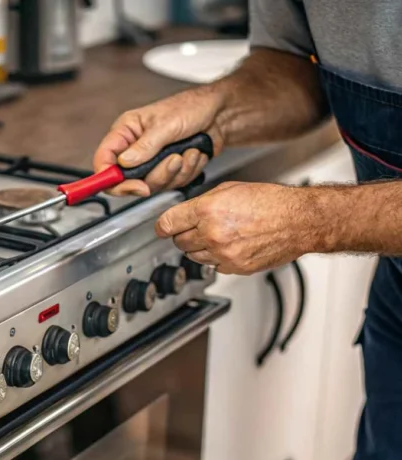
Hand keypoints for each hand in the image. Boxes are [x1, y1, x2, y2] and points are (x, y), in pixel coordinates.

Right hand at [93, 87, 225, 196]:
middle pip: (127, 181)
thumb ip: (144, 146)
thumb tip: (124, 163)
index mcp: (126, 131)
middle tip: (173, 162)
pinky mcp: (167, 170)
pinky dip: (186, 173)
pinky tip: (193, 155)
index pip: (104, 160)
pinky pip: (170, 185)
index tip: (134, 185)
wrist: (221, 114)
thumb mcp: (167, 124)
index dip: (112, 178)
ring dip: (174, 172)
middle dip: (154, 176)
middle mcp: (134, 149)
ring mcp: (150, 162)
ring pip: (151, 185)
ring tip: (186, 152)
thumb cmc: (193, 107)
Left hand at [155, 182, 311, 274]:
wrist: (299, 221)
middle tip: (195, 228)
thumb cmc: (271, 202)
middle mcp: (212, 234)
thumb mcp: (230, 190)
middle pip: (178, 242)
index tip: (162, 228)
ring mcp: (223, 254)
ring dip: (198, 247)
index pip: (167, 224)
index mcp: (208, 211)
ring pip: (193, 256)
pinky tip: (229, 245)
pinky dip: (216, 258)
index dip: (162, 226)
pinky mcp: (235, 267)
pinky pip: (213, 266)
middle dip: (183, 234)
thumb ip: (203, 203)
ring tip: (216, 235)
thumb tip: (185, 213)